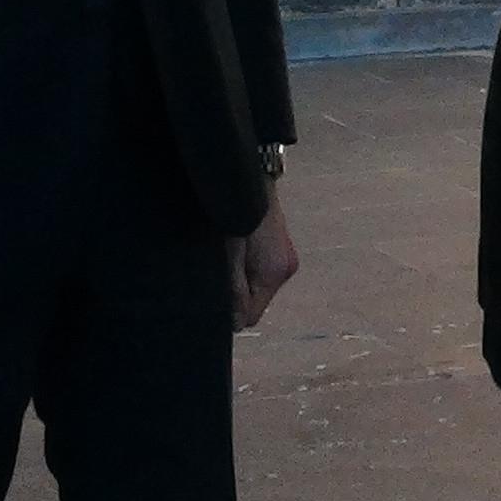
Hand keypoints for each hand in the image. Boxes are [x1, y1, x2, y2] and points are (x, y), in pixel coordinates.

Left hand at [228, 187, 301, 330]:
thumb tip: (234, 323)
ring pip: (256, 286)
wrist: (249, 178)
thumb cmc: (235, 212)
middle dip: (235, 295)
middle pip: (255, 301)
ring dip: (240, 280)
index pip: (251, 316)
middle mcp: (285, 267)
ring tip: (224, 256)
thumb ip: (233, 290)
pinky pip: (259, 270)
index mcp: (275, 272)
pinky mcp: (279, 247)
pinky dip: (245, 267)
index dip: (231, 312)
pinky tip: (234, 249)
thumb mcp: (228, 254)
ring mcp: (284, 256)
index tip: (214, 297)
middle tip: (216, 272)